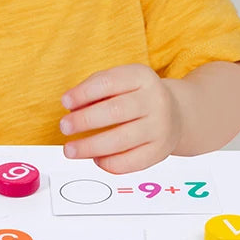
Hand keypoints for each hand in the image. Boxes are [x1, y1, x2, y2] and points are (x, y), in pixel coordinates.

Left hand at [59, 64, 182, 173]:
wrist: (176, 113)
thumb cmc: (136, 96)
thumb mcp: (120, 82)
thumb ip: (95, 89)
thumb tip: (71, 108)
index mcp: (141, 77)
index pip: (108, 82)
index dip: (83, 93)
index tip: (65, 102)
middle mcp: (154, 100)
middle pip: (115, 111)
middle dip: (84, 120)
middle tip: (64, 127)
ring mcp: (160, 127)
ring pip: (121, 140)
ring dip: (90, 147)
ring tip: (70, 150)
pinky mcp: (160, 151)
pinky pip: (131, 162)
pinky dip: (109, 163)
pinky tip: (96, 159)